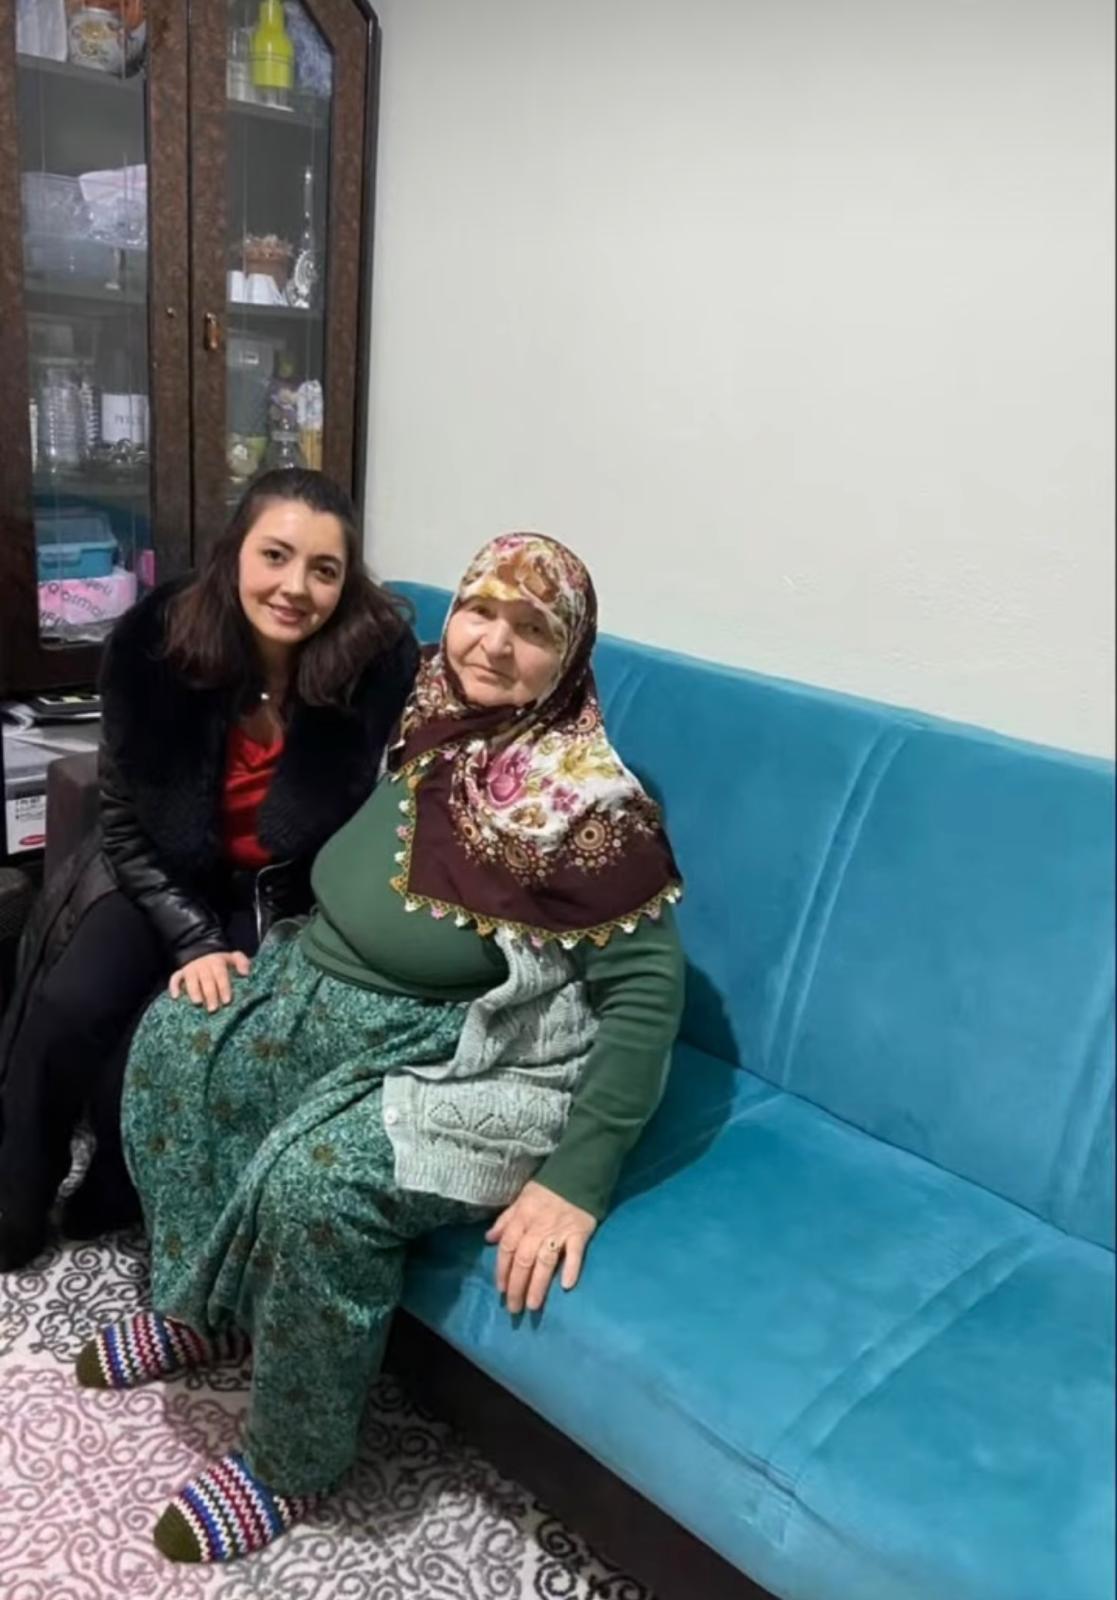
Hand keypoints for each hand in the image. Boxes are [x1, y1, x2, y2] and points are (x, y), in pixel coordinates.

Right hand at [169, 951, 250, 1011]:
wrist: (200, 949)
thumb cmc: (220, 960)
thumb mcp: (232, 957)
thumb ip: (241, 962)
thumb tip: (245, 973)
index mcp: (217, 962)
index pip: (221, 975)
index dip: (224, 987)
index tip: (227, 1001)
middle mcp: (203, 965)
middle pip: (207, 980)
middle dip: (210, 994)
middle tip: (214, 1009)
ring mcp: (190, 969)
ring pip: (191, 980)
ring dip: (194, 991)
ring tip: (198, 1003)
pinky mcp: (181, 972)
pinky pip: (175, 978)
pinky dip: (173, 987)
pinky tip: (175, 997)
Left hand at [486, 1180, 596, 1314]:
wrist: (579, 1172)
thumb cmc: (548, 1189)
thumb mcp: (521, 1199)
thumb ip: (505, 1220)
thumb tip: (488, 1239)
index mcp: (522, 1218)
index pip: (507, 1247)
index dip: (502, 1270)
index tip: (501, 1290)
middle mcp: (538, 1227)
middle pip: (523, 1259)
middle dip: (516, 1286)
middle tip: (514, 1308)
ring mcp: (559, 1231)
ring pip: (545, 1261)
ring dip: (538, 1285)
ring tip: (533, 1305)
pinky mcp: (580, 1232)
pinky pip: (575, 1252)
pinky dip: (571, 1268)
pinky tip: (566, 1285)